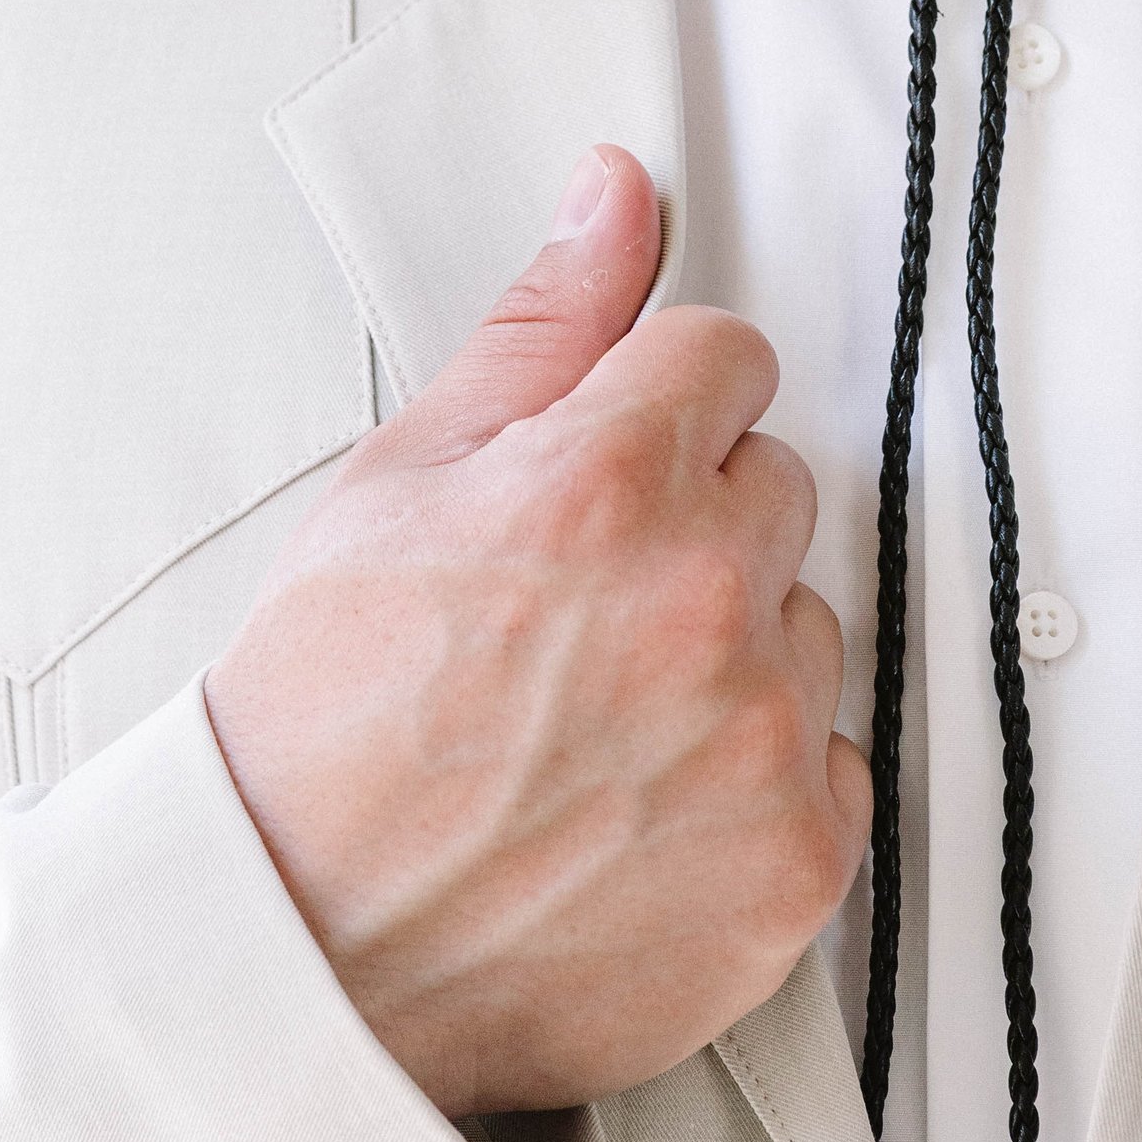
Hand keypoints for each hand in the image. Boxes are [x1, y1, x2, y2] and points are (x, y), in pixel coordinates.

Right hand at [204, 145, 868, 1115]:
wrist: (305, 946)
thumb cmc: (327, 718)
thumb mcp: (403, 476)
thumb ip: (544, 323)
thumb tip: (617, 195)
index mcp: (606, 481)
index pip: (726, 356)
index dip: (652, 408)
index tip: (600, 473)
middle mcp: (703, 600)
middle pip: (773, 487)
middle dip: (689, 522)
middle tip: (570, 606)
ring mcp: (761, 740)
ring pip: (806, 623)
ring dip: (732, 650)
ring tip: (597, 715)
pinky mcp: (797, 865)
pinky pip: (836, 763)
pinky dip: (760, 779)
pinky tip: (646, 798)